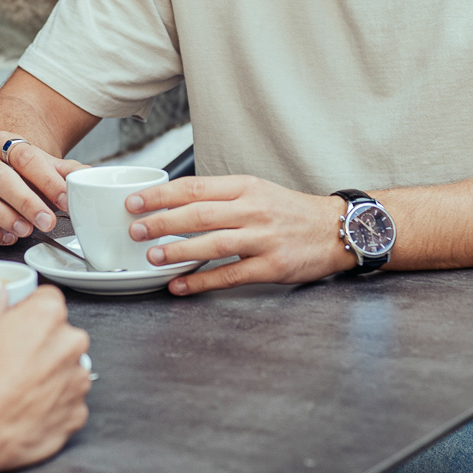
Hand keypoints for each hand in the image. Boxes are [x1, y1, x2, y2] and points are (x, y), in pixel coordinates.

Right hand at [0, 131, 86, 244]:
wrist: (0, 164)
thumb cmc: (26, 170)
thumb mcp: (49, 165)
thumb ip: (68, 172)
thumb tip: (88, 177)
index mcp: (6, 143)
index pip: (26, 158)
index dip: (47, 180)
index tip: (66, 200)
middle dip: (25, 202)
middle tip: (47, 222)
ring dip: (1, 216)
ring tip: (25, 231)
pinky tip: (6, 237)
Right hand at [0, 285, 90, 471]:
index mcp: (48, 314)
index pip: (46, 299)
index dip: (26, 310)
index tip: (14, 323)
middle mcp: (70, 344)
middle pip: (59, 334)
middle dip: (39, 342)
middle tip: (9, 358)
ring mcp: (77, 381)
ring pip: (65, 368)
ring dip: (47, 374)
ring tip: (14, 386)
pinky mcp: (76, 413)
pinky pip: (67, 402)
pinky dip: (51, 405)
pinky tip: (25, 406)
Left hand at [125, 175, 348, 294]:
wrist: (337, 229)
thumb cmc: (290, 211)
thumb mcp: (257, 190)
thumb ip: (221, 196)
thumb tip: (175, 204)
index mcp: (245, 187)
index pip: (195, 187)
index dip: (161, 195)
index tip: (135, 202)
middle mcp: (252, 209)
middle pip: (199, 213)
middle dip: (162, 221)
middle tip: (135, 229)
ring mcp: (263, 238)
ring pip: (212, 244)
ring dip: (178, 251)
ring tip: (152, 257)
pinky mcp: (272, 266)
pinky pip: (230, 275)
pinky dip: (202, 281)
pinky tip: (180, 285)